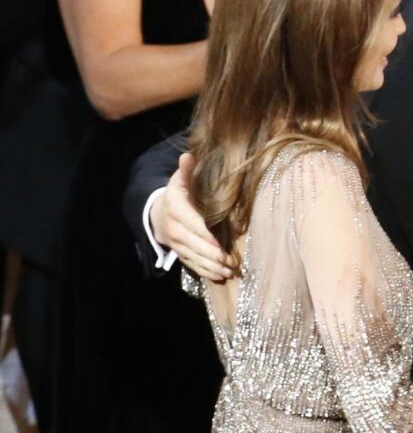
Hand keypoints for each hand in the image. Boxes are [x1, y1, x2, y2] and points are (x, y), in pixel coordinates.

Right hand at [152, 153, 232, 281]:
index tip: (221, 245)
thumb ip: (186, 171)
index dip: (206, 235)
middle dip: (213, 255)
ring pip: (193, 257)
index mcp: (175, 207)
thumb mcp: (181, 179)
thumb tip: (188, 155)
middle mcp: (173, 227)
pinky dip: (205, 271)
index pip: (192, 224)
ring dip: (212, 266)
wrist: (160, 212)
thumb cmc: (180, 193)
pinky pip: (191, 264)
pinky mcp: (180, 252)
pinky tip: (219, 277)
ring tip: (230, 272)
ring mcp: (175, 242)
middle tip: (232, 263)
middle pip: (194, 244)